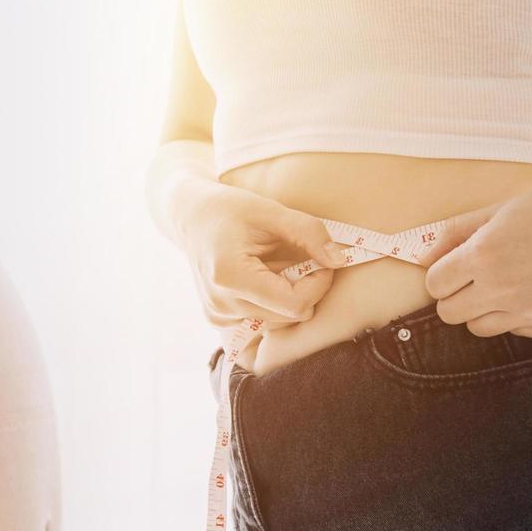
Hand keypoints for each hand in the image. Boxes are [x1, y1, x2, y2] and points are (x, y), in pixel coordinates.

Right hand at [171, 176, 347, 346]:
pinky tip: (259, 278)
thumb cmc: (231, 209)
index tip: (321, 261)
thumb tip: (340, 261)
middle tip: (301, 260)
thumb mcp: (272, 211)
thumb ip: (310, 233)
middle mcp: (221, 303)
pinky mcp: (218, 319)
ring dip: (287, 296)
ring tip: (275, 266)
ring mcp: (217, 314)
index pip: (294, 304)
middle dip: (305, 290)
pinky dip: (270, 302)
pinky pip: (261, 320)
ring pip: (277, 321)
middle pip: (288, 316)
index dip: (318, 285)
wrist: (192, 217)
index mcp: (231, 276)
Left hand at [416, 171, 531, 336]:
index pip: (435, 285)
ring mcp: (529, 311)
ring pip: (479, 328)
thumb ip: (458, 233)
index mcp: (485, 255)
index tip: (455, 268)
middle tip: (475, 279)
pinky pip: (514, 331)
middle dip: (455, 296)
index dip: (441, 276)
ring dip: (482, 309)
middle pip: (449, 314)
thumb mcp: (502, 210)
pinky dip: (516, 316)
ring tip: (505, 285)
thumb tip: (423, 256)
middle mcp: (503, 288)